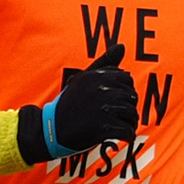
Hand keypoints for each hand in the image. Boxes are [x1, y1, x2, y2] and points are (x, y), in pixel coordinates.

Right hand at [19, 43, 137, 162]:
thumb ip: (104, 63)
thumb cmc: (69, 104)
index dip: (126, 91)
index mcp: (96, 77)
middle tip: (121, 117)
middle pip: (131, 97)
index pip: (127, 79)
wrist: (51, 130)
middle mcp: (100, 90)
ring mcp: (102, 109)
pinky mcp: (102, 128)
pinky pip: (127, 131)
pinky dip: (128, 136)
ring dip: (131, 123)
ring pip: (132, 114)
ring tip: (123, 127)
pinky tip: (122, 137)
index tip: (118, 101)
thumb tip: (122, 46)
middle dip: (129, 108)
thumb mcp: (83, 80)